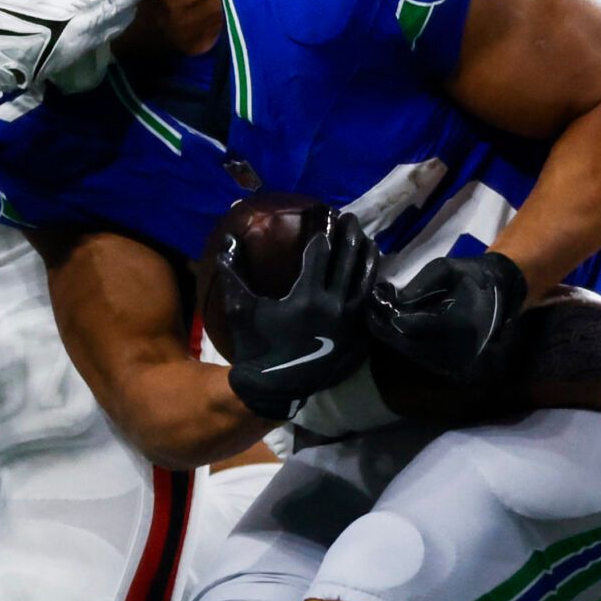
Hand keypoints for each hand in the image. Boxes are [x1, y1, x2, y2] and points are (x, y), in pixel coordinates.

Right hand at [222, 208, 378, 420]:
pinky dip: (373, 285)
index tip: (324, 210)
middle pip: (348, 260)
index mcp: (306, 296)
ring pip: (365, 281)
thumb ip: (233, 271)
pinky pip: (370, 305)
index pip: (321, 250)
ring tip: (367, 238)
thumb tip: (227, 239)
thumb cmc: (254, 346)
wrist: (272, 389)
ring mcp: (350, 324)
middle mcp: (334, 308)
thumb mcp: (239, 308)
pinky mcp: (358, 338)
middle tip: (350, 218)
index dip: (324, 227)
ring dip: (367, 256)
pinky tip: (373, 273)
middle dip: (350, 234)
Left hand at [367, 251, 527, 384]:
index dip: (387, 310)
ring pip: (409, 352)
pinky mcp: (452, 368)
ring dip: (391, 334)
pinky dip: (404, 341)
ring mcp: (455, 363)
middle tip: (371, 305)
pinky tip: (396, 325)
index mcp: (459, 323)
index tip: (376, 294)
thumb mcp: (445, 269)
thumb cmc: (472, 277)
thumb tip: (392, 302)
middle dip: (383, 324)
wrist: (502, 296)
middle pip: (405, 343)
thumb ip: (418, 285)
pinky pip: (419, 356)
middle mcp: (458, 350)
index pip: (410, 324)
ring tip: (380, 312)